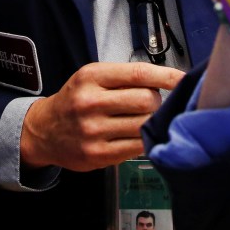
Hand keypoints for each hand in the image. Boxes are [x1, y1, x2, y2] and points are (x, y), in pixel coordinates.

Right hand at [20, 61, 184, 171]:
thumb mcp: (92, 78)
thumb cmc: (76, 101)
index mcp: (91, 77)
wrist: (44, 131)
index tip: (185, 80)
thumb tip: (168, 82)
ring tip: (142, 119)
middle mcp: (90, 102)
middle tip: (149, 104)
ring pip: (144, 125)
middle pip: (146, 101)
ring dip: (151, 122)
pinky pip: (137, 147)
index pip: (138, 74)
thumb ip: (124, 79)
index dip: (167, 77)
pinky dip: (144, 140)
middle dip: (156, 102)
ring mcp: (93, 131)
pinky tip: (138, 135)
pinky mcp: (98, 155)